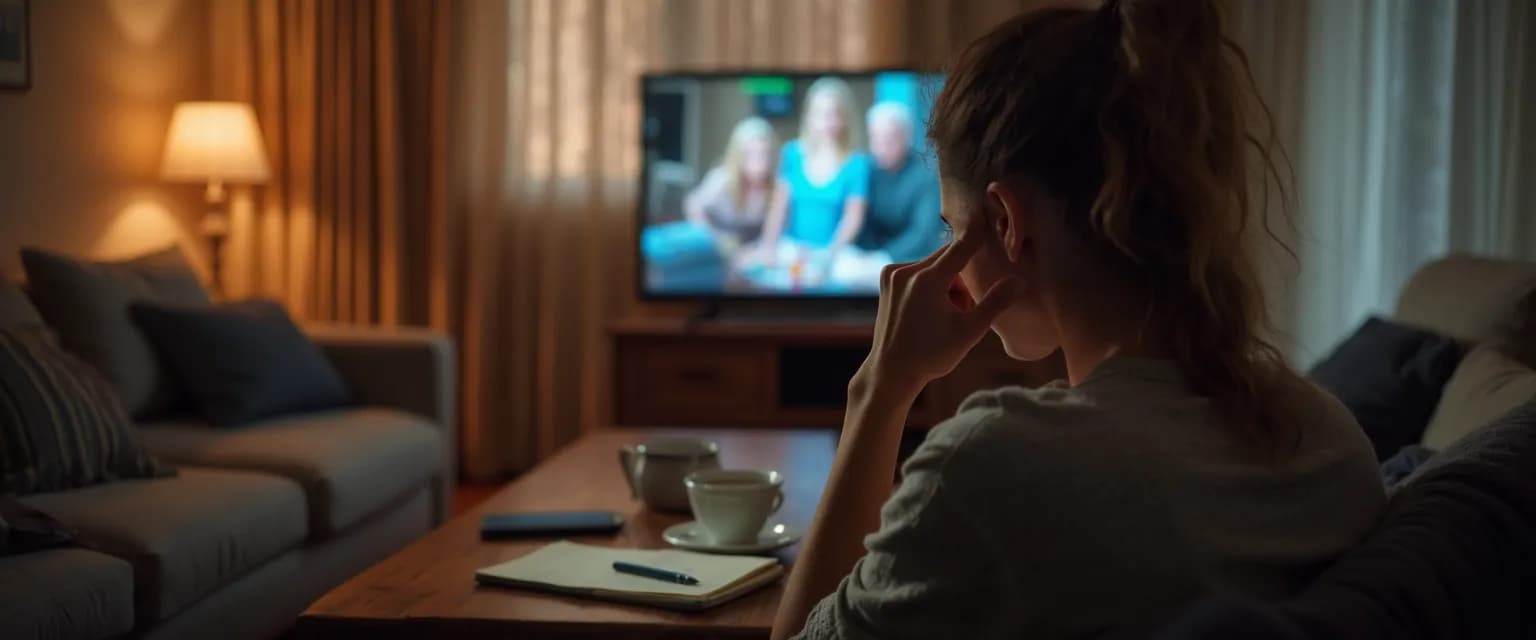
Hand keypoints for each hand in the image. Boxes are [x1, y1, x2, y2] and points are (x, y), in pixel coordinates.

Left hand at [857, 230, 1017, 396]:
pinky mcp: (887, 278)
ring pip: (935, 265)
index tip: (989, 211)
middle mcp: (906, 271)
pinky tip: (928, 311)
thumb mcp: (969, 331)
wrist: (892, 370)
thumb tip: (1020, 281)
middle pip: (949, 258)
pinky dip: (931, 283)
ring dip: (947, 281)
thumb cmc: (932, 355)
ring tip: (944, 314)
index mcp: (927, 281)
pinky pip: (919, 270)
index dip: (979, 232)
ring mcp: (893, 273)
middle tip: (962, 309)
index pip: (962, 247)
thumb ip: (995, 303)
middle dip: (962, 279)